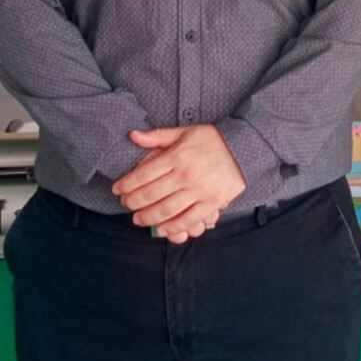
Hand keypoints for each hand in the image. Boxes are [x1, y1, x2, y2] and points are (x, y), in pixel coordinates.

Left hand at [113, 125, 245, 243]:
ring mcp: (199, 190)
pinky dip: (173, 227)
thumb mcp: (184, 132)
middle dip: (133, 202)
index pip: (144, 174)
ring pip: (167, 210)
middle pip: (151, 194)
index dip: (126, 184)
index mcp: (177, 156)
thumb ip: (158, 136)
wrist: (244, 148)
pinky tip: (161, 229)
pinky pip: (189, 219)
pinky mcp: (212, 203)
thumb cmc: (211, 139)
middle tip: (126, 205)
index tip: (117, 189)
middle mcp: (186, 174)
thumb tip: (133, 135)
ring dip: (148, 217)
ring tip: (138, 219)